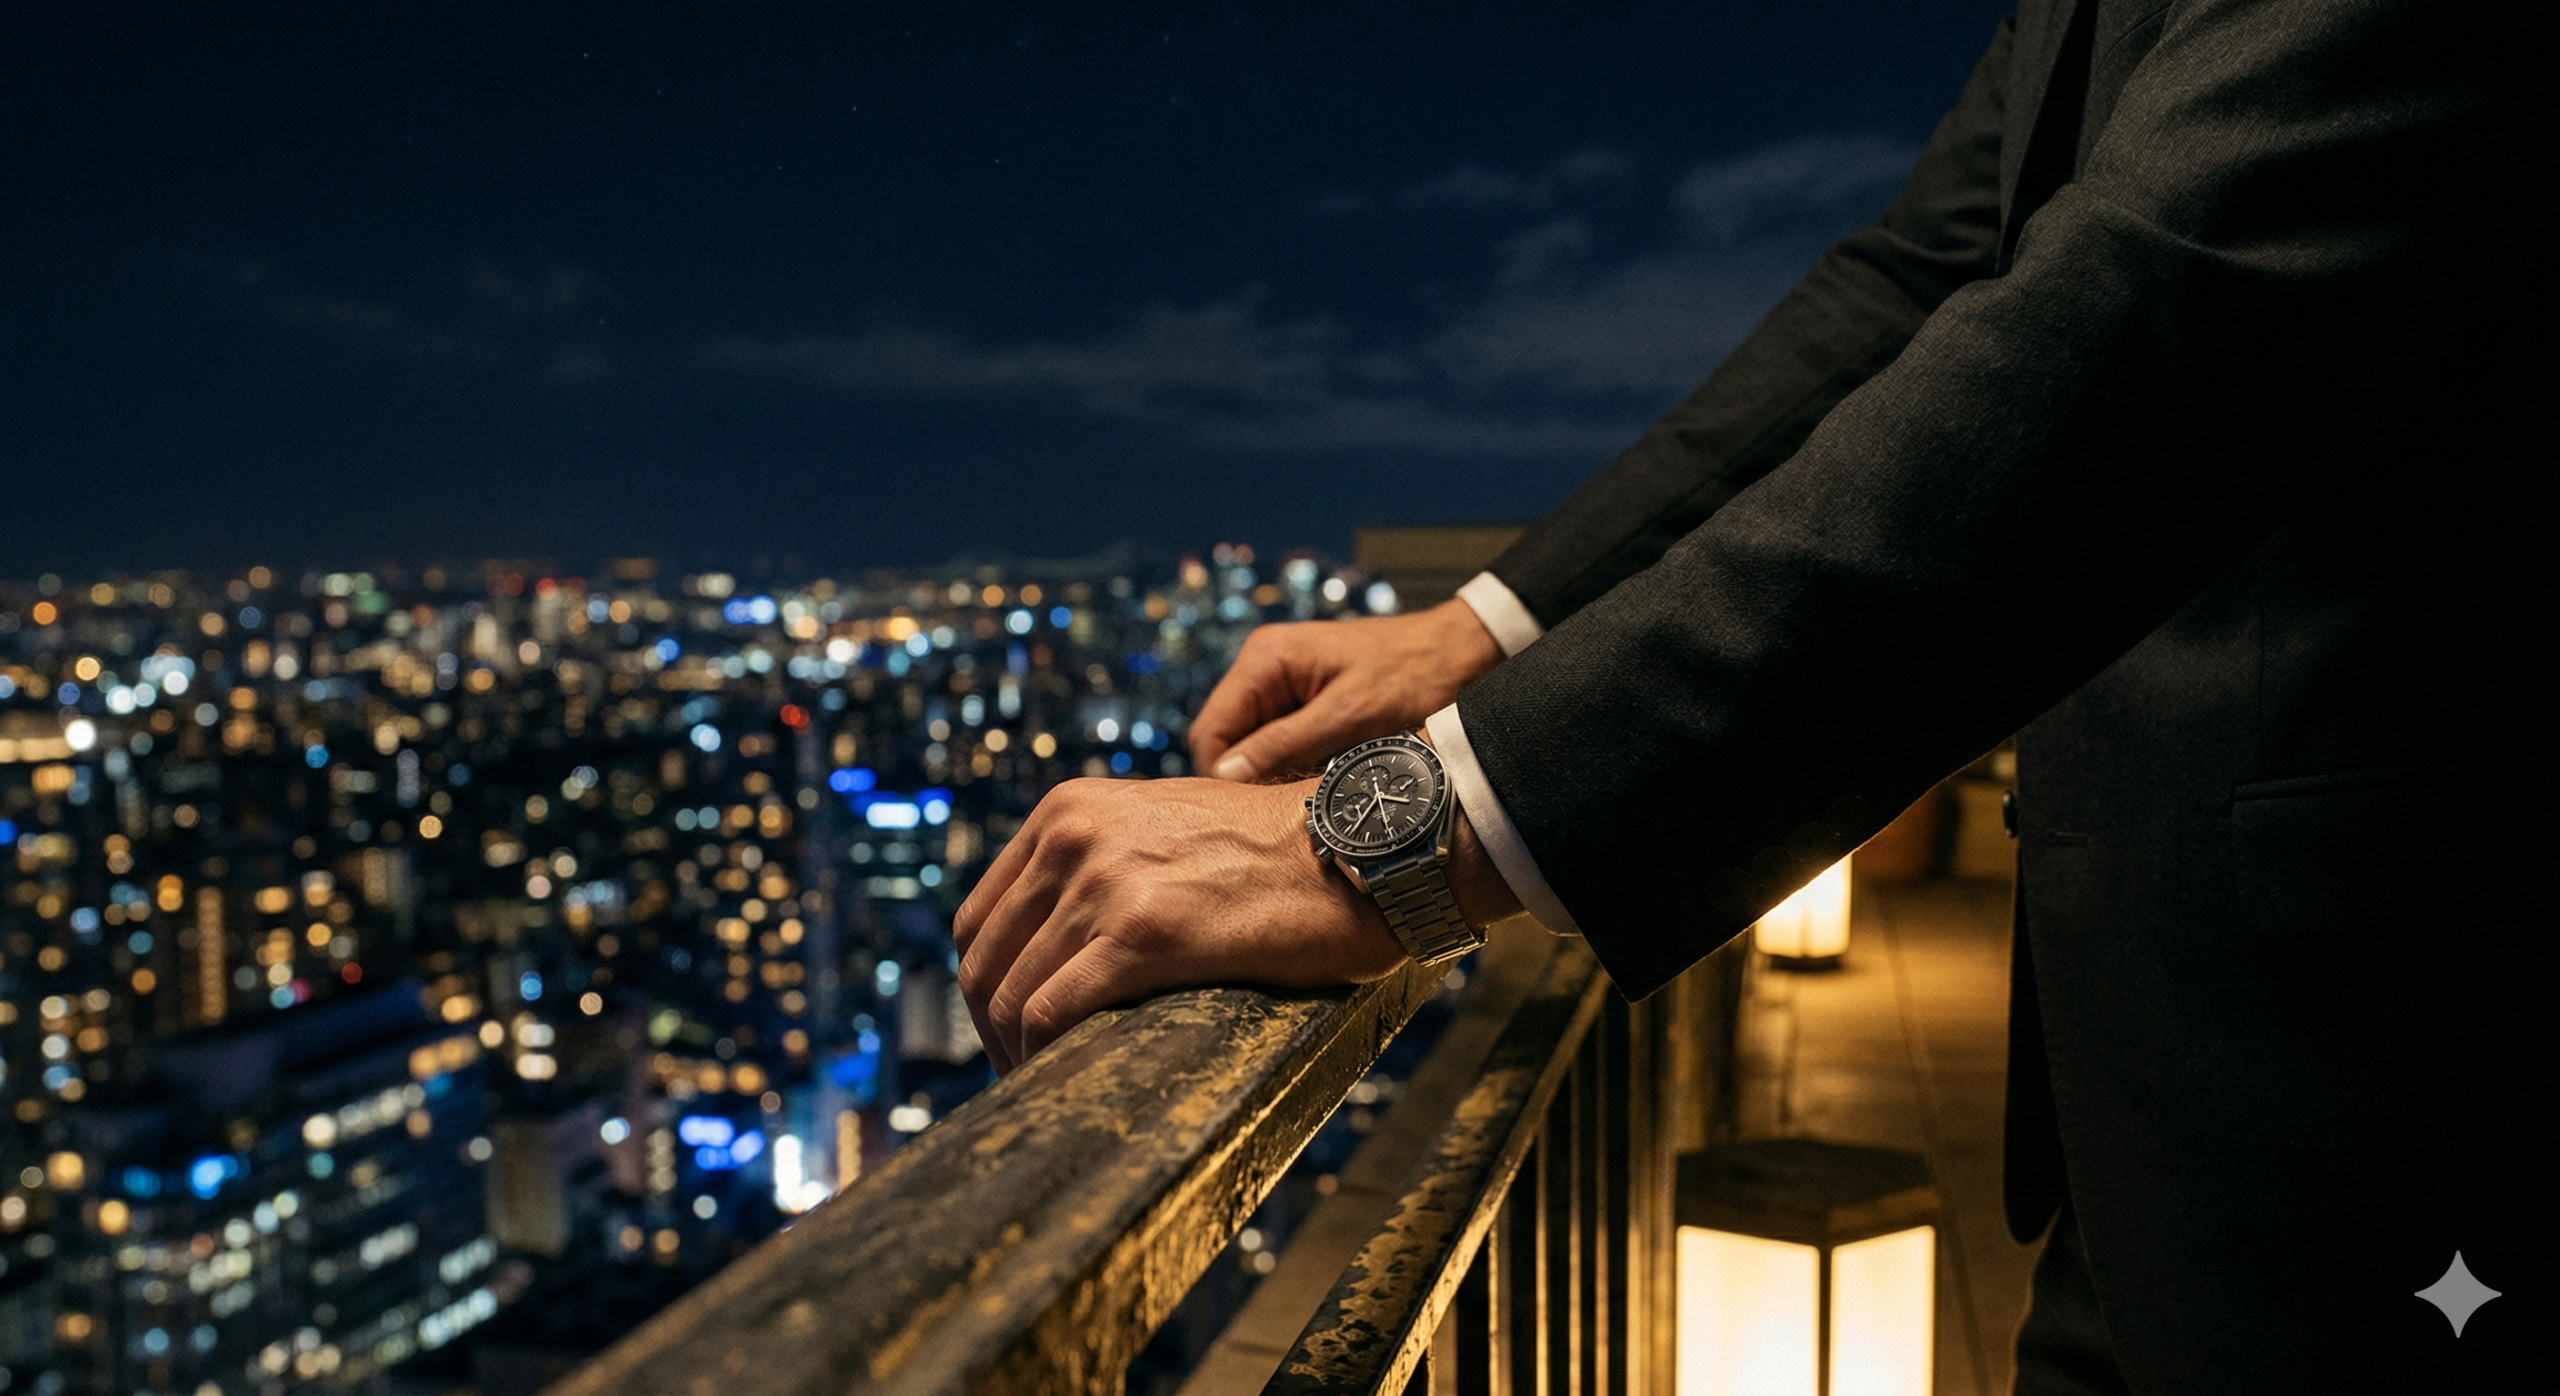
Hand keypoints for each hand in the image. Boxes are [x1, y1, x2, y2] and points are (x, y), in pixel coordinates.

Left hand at [953, 777, 1407, 1072]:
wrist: (1357, 847)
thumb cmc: (1278, 851)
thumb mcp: (1166, 827)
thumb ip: (1106, 863)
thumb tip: (1066, 943)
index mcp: (1068, 809)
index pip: (979, 916)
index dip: (985, 986)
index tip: (1006, 1033)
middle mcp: (1072, 836)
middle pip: (984, 959)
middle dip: (991, 1030)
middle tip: (1019, 1076)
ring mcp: (1103, 880)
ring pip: (1013, 993)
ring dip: (1016, 1056)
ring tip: (1044, 1089)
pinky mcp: (1142, 931)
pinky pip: (1054, 1012)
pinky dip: (1045, 1058)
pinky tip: (1066, 1079)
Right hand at [1190, 598, 1504, 782]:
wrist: (1458, 654)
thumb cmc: (1413, 676)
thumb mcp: (1350, 718)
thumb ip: (1284, 745)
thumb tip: (1226, 774)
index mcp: (1266, 659)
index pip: (1211, 729)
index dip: (1221, 777)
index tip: (1249, 815)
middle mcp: (1264, 666)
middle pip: (1226, 739)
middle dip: (1247, 778)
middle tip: (1280, 810)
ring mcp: (1281, 683)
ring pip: (1251, 746)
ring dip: (1271, 774)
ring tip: (1305, 794)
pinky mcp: (1301, 700)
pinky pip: (1278, 742)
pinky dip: (1291, 766)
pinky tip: (1318, 780)